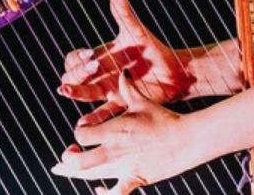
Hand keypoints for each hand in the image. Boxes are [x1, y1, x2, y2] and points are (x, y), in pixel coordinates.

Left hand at [51, 69, 202, 193]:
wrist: (186, 139)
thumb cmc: (163, 118)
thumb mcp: (142, 101)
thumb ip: (127, 88)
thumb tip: (122, 71)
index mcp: (113, 130)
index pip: (81, 135)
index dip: (78, 133)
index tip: (83, 131)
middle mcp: (114, 151)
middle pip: (78, 161)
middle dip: (68, 159)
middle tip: (68, 153)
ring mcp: (123, 167)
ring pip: (90, 176)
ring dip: (75, 173)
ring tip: (67, 169)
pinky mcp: (135, 179)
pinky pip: (114, 194)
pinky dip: (103, 194)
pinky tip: (98, 190)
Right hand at [58, 0, 194, 125]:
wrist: (176, 71)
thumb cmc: (155, 50)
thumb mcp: (138, 32)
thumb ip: (125, 13)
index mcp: (102, 57)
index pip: (76, 59)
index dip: (78, 59)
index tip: (91, 55)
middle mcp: (102, 74)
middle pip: (74, 76)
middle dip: (76, 73)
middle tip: (91, 69)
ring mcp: (110, 90)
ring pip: (84, 94)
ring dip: (75, 92)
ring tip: (66, 91)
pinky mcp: (122, 103)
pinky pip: (104, 113)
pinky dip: (93, 118)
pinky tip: (83, 122)